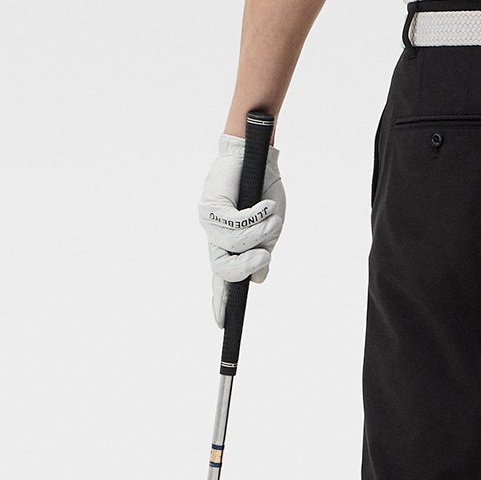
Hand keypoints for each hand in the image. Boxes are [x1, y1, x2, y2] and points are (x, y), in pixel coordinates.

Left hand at [198, 134, 285, 326]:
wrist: (257, 155)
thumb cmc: (263, 189)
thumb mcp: (270, 228)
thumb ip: (263, 253)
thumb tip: (259, 280)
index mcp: (228, 244)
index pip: (222, 278)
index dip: (221, 301)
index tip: (222, 324)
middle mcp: (215, 235)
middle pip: (221, 268)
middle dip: (245, 268)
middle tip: (264, 258)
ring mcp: (209, 221)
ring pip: (233, 245)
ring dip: (260, 233)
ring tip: (271, 215)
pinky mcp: (210, 204)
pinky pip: (235, 223)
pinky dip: (257, 215)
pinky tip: (265, 203)